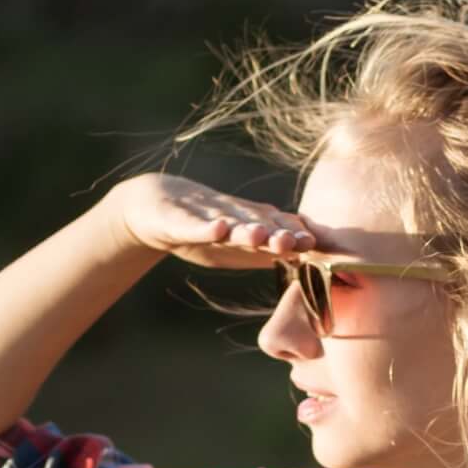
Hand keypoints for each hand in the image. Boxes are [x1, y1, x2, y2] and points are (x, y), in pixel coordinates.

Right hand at [102, 171, 317, 269]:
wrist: (152, 206)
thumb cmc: (201, 230)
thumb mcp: (232, 247)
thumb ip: (263, 252)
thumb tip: (302, 261)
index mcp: (247, 225)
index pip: (275, 230)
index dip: (294, 237)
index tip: (315, 245)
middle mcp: (231, 218)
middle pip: (257, 224)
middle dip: (278, 233)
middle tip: (298, 241)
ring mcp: (205, 217)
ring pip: (228, 223)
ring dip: (246, 229)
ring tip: (261, 235)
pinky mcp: (178, 221)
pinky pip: (193, 225)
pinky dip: (205, 227)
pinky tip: (218, 229)